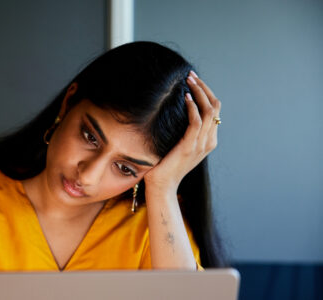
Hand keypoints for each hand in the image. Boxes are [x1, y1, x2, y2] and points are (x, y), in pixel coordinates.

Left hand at [144, 71, 220, 192]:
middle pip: (215, 107)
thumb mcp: (177, 144)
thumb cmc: (164, 165)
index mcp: (208, 140)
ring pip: (208, 111)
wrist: (161, 185)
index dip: (206, 92)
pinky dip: (192, 107)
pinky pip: (196, 122)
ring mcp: (201, 144)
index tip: (194, 80)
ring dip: (199, 92)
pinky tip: (185, 97)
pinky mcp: (190, 146)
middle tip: (191, 75)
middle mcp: (209, 141)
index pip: (214, 110)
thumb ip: (182, 131)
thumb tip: (175, 110)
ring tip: (189, 81)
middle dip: (204, 88)